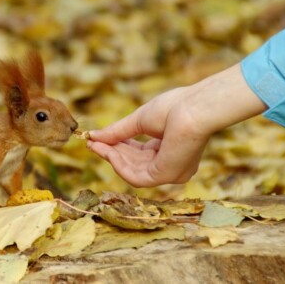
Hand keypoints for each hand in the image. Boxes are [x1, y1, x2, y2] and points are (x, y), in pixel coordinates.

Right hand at [87, 63, 266, 186]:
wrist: (193, 109)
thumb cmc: (175, 107)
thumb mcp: (139, 120)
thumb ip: (118, 131)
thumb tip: (93, 136)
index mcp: (170, 149)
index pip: (139, 153)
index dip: (117, 146)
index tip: (97, 140)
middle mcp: (172, 164)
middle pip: (134, 163)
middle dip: (111, 152)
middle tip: (91, 143)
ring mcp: (170, 173)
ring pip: (132, 171)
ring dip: (112, 158)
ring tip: (96, 144)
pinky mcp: (165, 176)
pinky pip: (136, 177)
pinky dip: (119, 165)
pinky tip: (108, 151)